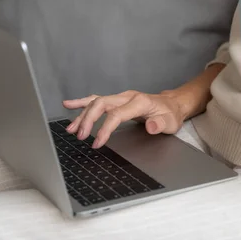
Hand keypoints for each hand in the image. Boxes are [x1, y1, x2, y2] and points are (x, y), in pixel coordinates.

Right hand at [63, 91, 185, 147]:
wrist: (172, 104)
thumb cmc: (170, 114)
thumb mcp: (170, 122)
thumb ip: (160, 124)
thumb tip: (150, 126)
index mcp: (139, 102)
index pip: (116, 114)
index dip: (105, 129)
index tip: (97, 143)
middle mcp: (127, 97)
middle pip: (101, 104)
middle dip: (88, 119)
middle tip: (80, 136)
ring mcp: (120, 97)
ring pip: (96, 102)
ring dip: (82, 114)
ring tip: (71, 129)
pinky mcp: (117, 101)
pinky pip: (96, 99)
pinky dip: (82, 102)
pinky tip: (68, 104)